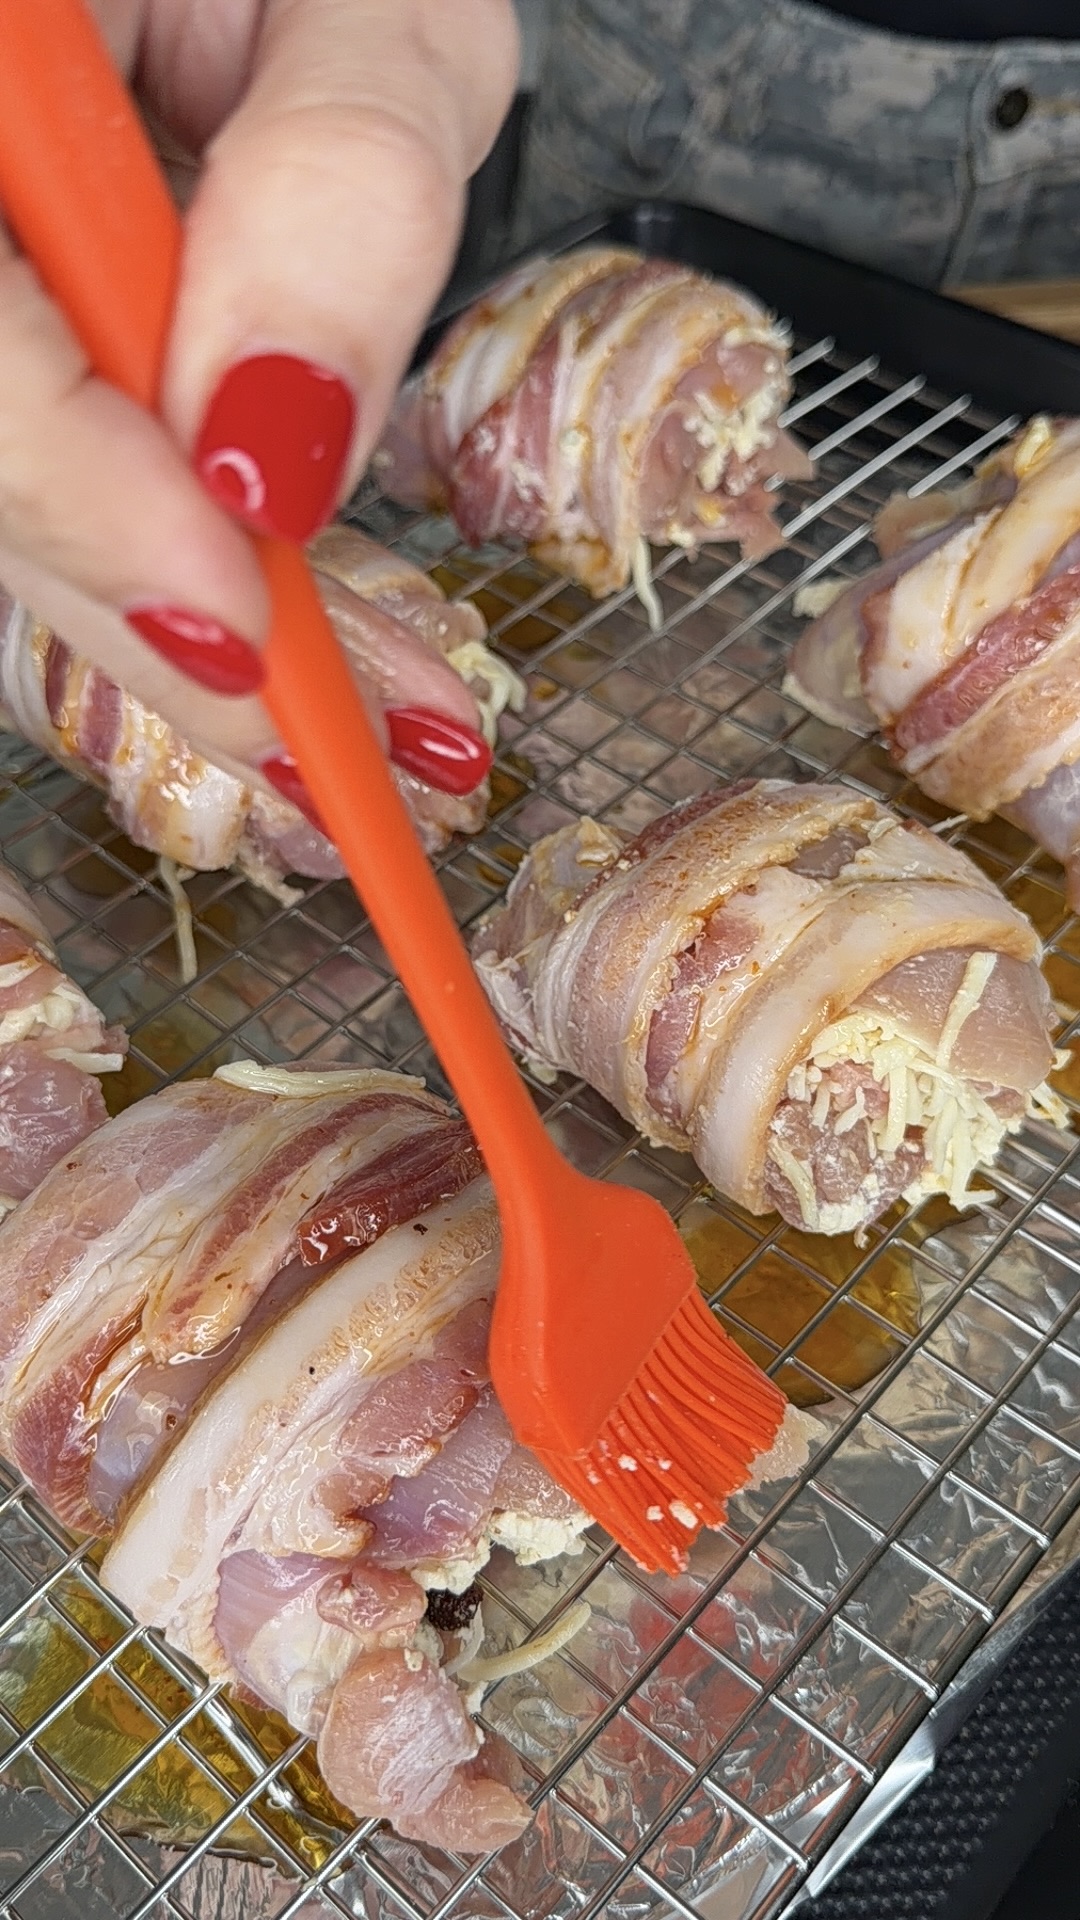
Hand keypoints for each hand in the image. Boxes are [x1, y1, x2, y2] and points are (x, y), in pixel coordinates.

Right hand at [0, 0, 518, 799]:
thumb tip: (273, 453)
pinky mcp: (25, 329)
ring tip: (344, 720)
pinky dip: (168, 544)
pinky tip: (280, 624)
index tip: (234, 620)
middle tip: (310, 746)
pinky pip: (59, 447)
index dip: (82, 501)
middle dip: (142, 611)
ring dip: (166, 612)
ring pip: (15, 479)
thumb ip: (337, 185)